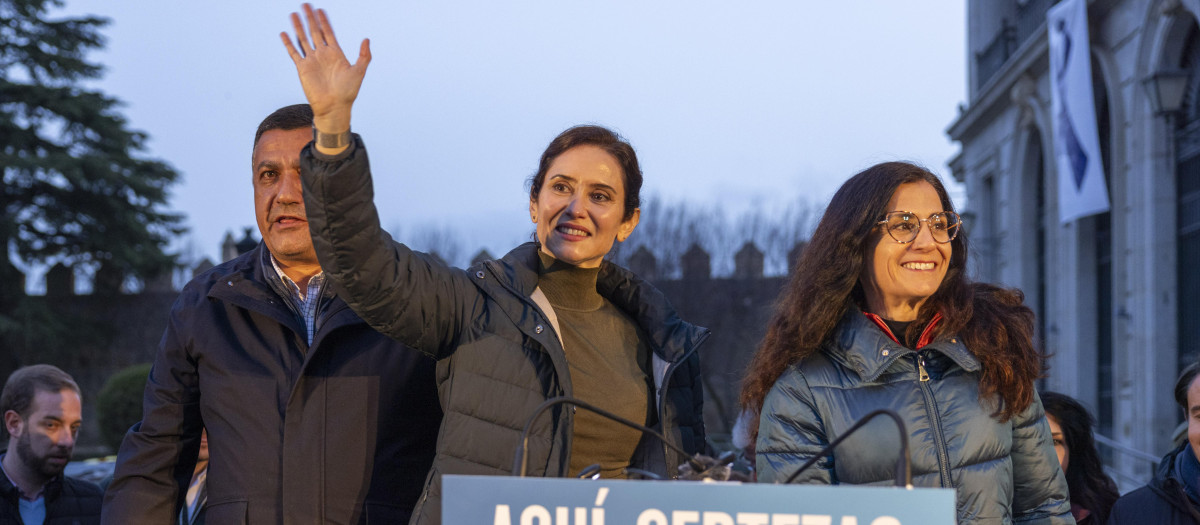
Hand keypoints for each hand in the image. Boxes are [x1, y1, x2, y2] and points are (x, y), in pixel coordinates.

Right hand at [280, 3, 369, 133]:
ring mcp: (312, 61)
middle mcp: (323, 55)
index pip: (328, 32)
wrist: (334, 107)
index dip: (324, 21)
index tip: (320, 10)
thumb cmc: (348, 92)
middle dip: (310, 18)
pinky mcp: (302, 68)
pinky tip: (284, 33)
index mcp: (336, 54)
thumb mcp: (359, 71)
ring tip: (294, 14)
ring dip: (298, 26)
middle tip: (305, 4)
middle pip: (314, 32)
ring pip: (303, 39)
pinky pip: (294, 52)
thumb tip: (366, 39)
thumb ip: (364, 55)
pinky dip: (288, 43)